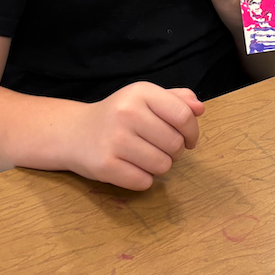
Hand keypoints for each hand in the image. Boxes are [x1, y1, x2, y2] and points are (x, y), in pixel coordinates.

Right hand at [61, 82, 203, 189]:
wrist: (74, 132)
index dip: (193, 132)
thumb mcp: (145, 98)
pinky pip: (144, 182)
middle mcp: (127, 113)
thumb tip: (200, 108)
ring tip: (146, 157)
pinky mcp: (105, 166)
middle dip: (176, 152)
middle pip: (175, 144)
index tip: (189, 140)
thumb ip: (176, 100)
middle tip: (161, 149)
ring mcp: (114, 140)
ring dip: (160, 166)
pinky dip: (143, 179)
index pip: (184, 116)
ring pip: (163, 166)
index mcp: (141, 92)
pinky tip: (132, 168)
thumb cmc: (118, 115)